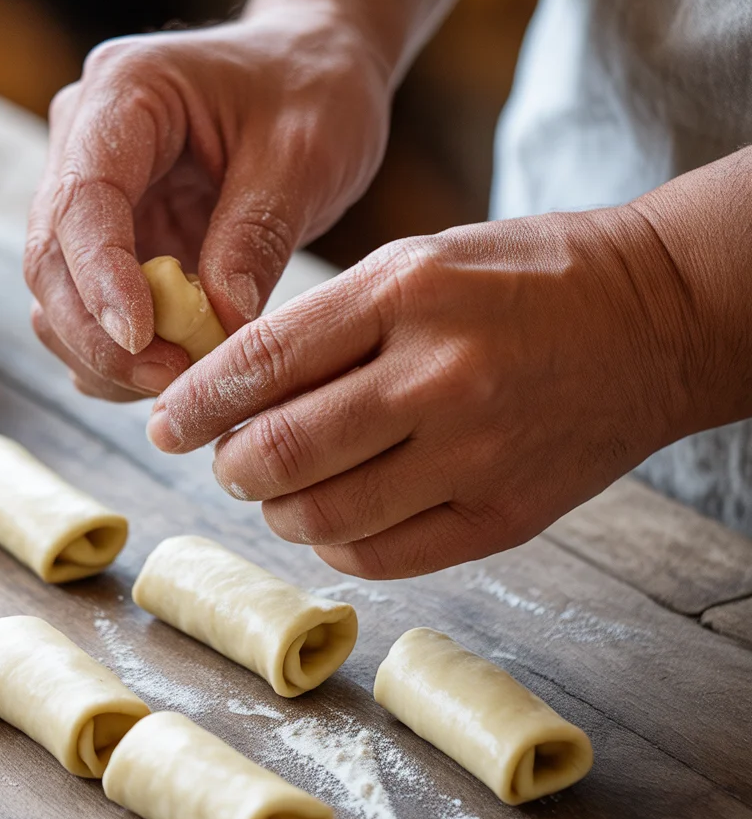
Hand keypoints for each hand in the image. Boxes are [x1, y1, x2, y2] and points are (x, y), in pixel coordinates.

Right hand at [24, 10, 390, 400]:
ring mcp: (94, 196)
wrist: (310, 72)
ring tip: (182, 383)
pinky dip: (122, 353)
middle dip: (100, 335)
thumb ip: (257, 235)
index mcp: (123, 93)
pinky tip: (170, 372)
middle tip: (172, 384)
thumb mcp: (304, 153)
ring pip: (59, 296)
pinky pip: (93, 310)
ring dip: (106, 355)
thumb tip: (220, 326)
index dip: (100, 278)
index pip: (82, 198)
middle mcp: (85, 143)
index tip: (142, 339)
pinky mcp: (115, 240)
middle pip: (51, 259)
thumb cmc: (312, 90)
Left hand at [146, 207, 704, 577]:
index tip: (166, 422)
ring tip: (279, 490)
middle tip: (225, 461)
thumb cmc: (523, 280)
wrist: (652, 318)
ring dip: (277, 511)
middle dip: (230, 466)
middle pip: (282, 452)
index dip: (196, 402)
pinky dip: (335, 544)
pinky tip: (336, 517)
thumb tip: (236, 393)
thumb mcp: (418, 263)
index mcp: (405, 294)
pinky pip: (382, 555)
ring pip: (324, 517)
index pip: (262, 362)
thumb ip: (327, 327)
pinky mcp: (505, 516)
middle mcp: (437, 375)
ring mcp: (476, 453)